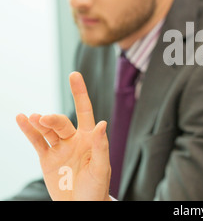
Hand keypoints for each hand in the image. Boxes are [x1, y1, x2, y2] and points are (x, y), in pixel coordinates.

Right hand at [16, 72, 111, 200]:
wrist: (81, 206)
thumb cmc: (96, 188)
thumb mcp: (101, 168)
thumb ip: (101, 146)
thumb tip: (101, 123)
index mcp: (90, 138)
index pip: (84, 110)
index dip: (80, 93)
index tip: (74, 75)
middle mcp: (74, 139)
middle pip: (62, 123)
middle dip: (53, 119)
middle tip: (44, 118)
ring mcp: (59, 148)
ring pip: (47, 130)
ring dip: (39, 123)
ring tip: (33, 117)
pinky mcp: (47, 159)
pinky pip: (37, 142)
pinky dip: (28, 131)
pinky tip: (22, 119)